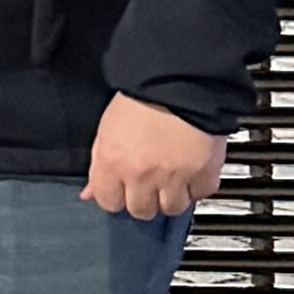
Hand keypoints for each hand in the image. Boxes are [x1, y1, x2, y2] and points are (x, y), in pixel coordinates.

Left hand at [80, 93, 225, 219]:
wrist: (179, 82)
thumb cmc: (140, 99)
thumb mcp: (106, 129)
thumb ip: (98, 164)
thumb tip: (89, 193)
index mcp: (112, 164)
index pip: (108, 204)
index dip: (115, 196)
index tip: (122, 189)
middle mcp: (142, 176)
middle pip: (141, 211)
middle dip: (143, 199)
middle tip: (148, 183)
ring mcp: (175, 178)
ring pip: (172, 209)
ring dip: (171, 197)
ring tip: (171, 179)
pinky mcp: (204, 173)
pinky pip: (201, 195)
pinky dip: (198, 187)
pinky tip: (192, 172)